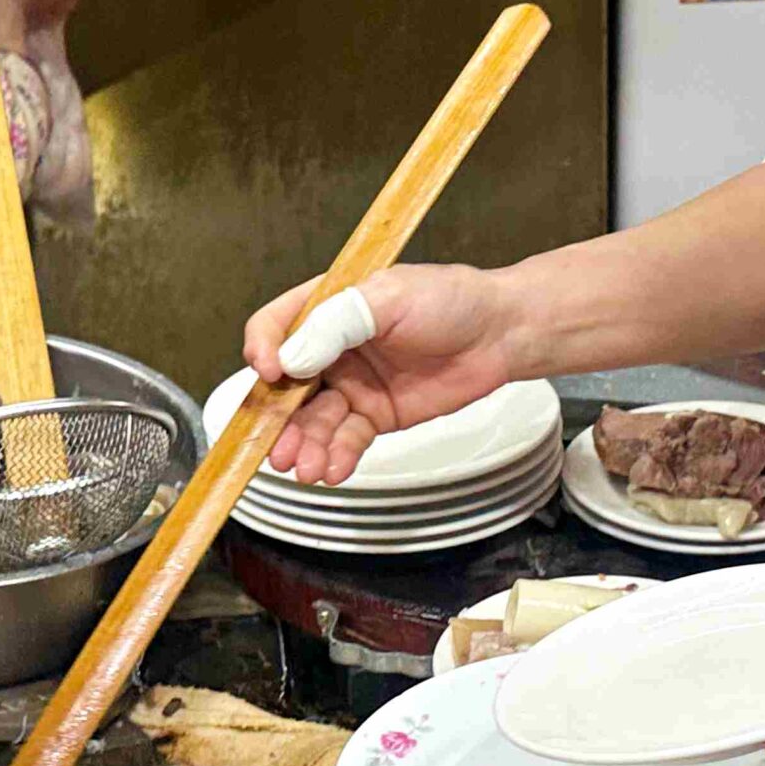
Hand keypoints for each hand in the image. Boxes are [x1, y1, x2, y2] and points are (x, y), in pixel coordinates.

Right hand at [241, 264, 527, 484]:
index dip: (264, 349)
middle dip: (277, 419)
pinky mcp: (376, 415)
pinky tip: (333, 468)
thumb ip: (337, 324)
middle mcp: (332, 349)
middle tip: (277, 447)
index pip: (276, 327)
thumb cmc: (449, 300)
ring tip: (306, 468)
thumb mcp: (389, 296)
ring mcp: (352, 385)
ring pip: (314, 420)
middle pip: (287, 386)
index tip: (269, 371)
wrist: (500, 333)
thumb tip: (291, 358)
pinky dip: (337, 455)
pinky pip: (347, 439)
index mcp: (327, 308)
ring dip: (305, 446)